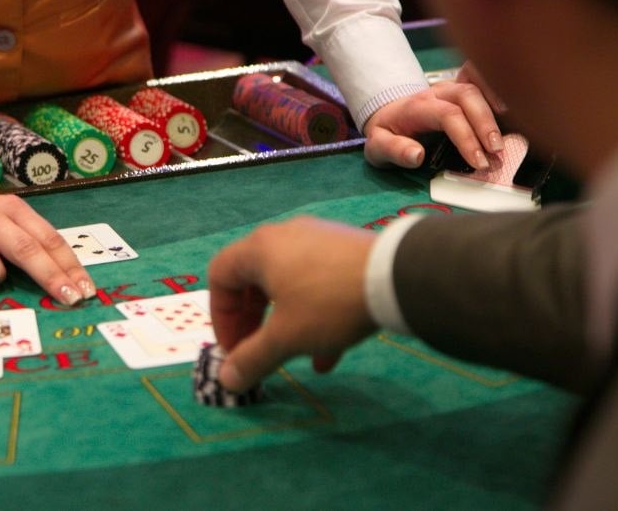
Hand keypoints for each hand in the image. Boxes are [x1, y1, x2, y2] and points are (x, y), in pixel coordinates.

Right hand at [207, 216, 377, 391]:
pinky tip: (330, 352)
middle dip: (253, 322)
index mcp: (259, 249)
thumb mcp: (286, 337)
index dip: (221, 316)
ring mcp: (317, 239)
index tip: (233, 348)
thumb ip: (252, 359)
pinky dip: (315, 314)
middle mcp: (284, 236)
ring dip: (286, 322)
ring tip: (296, 355)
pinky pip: (318, 281)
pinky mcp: (345, 249)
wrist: (397, 276)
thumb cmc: (327, 303)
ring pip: (288, 284)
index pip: (220, 276)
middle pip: (253, 280)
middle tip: (258, 351)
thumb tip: (226, 381)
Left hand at [363, 61, 505, 169]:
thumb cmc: (386, 132)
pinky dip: (499, 90)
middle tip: (497, 151)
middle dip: (487, 123)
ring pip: (480, 85)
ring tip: (513, 132)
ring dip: (498, 107)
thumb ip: (394, 151)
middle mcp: (438, 91)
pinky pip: (484, 80)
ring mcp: (453, 88)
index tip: (478, 161)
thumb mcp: (377, 146)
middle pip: (469, 95)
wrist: (387, 114)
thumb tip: (416, 156)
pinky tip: (513, 110)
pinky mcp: (464, 90)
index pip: (448, 115)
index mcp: (418, 105)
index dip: (466, 137)